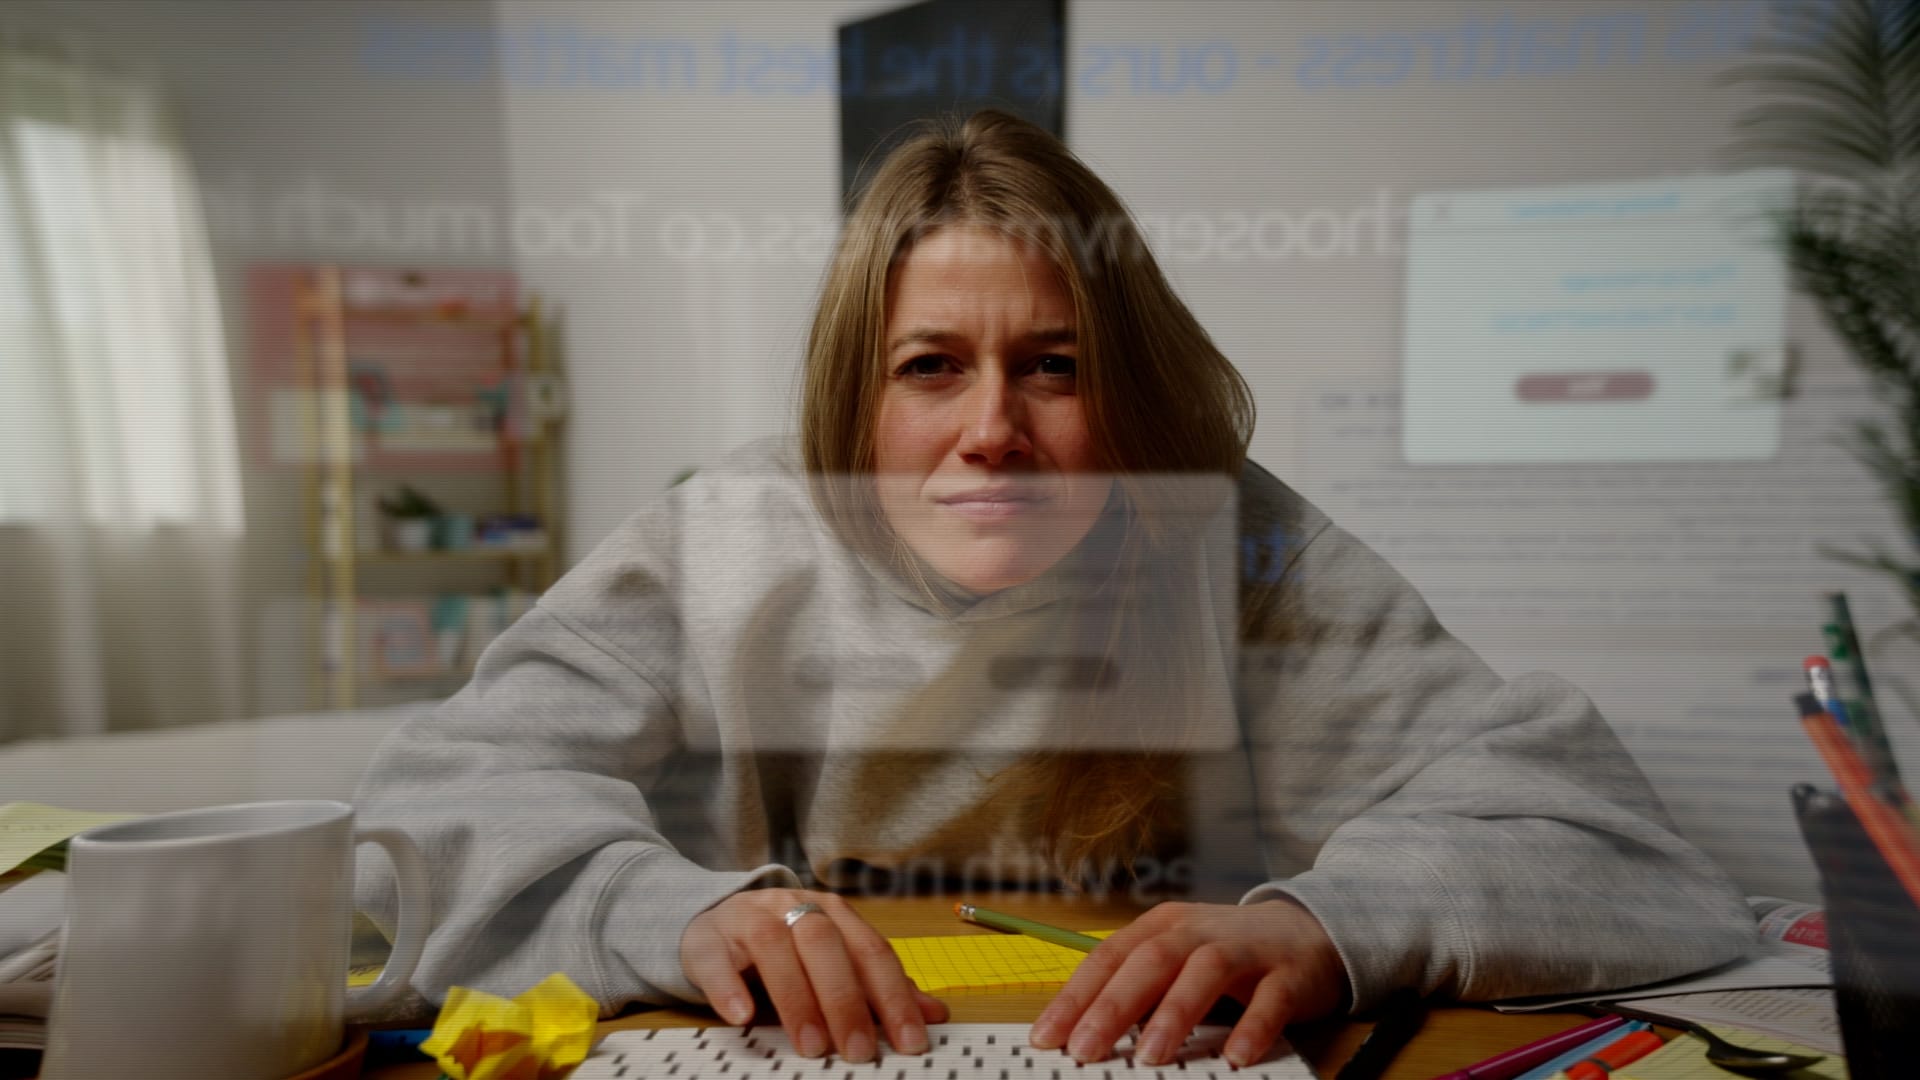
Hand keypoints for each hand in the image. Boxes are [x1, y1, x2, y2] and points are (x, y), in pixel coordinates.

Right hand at [680, 890, 948, 1061]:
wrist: (715, 922)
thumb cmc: (787, 947)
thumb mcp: (836, 961)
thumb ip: (879, 987)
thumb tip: (934, 1014)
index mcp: (833, 914)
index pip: (870, 952)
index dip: (893, 997)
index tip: (909, 1042)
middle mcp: (793, 907)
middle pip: (824, 944)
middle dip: (846, 1000)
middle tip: (859, 1051)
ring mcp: (747, 919)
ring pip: (774, 947)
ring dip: (795, 998)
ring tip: (812, 1046)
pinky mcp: (707, 939)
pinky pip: (716, 959)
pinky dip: (729, 987)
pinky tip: (742, 1016)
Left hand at [1028, 899, 1347, 1067]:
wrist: (1308, 932)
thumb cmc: (1227, 956)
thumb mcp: (1176, 960)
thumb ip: (1138, 990)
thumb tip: (1085, 1034)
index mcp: (1161, 927)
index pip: (1109, 958)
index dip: (1075, 997)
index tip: (1046, 1036)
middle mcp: (1198, 931)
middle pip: (1149, 961)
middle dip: (1113, 1007)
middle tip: (1084, 1049)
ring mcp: (1245, 949)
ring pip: (1203, 973)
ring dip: (1173, 1015)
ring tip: (1149, 1058)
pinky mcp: (1288, 973)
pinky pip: (1269, 1000)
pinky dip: (1252, 1027)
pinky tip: (1235, 1057)